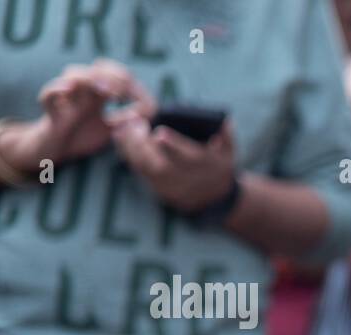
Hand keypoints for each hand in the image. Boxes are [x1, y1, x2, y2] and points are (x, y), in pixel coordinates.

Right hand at [1, 59, 154, 171]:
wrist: (56, 149)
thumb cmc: (82, 135)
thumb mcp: (111, 130)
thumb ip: (127, 122)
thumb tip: (146, 116)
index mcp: (97, 93)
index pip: (112, 73)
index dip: (127, 81)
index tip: (138, 99)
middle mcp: (82, 90)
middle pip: (95, 69)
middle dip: (113, 77)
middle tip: (126, 93)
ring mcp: (66, 98)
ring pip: (73, 75)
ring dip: (93, 80)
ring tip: (110, 94)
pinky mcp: (51, 111)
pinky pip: (48, 95)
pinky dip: (57, 90)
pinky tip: (69, 91)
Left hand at [111, 116, 236, 212]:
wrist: (213, 197)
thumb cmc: (219, 165)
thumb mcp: (229, 151)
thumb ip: (226, 135)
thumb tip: (223, 121)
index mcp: (204, 166)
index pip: (188, 157)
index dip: (174, 145)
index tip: (159, 133)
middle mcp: (185, 179)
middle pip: (159, 164)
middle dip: (143, 144)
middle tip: (133, 123)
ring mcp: (170, 186)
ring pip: (145, 168)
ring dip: (130, 147)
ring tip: (122, 127)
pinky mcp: (157, 188)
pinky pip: (139, 170)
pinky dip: (127, 153)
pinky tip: (120, 137)